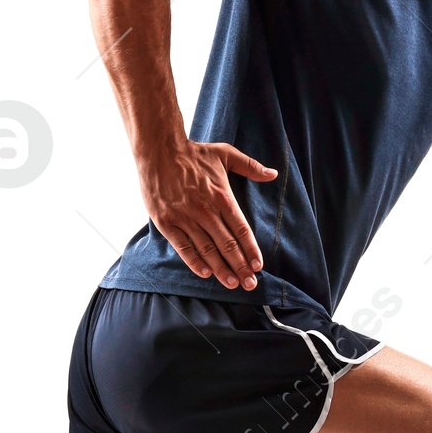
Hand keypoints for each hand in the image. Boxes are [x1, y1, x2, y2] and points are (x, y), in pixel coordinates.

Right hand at [140, 138, 277, 289]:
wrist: (158, 149)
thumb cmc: (193, 153)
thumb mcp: (225, 154)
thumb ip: (250, 166)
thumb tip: (272, 174)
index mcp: (222, 197)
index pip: (241, 230)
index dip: (251, 250)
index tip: (258, 265)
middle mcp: (205, 210)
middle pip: (227, 245)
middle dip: (241, 267)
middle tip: (250, 284)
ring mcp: (185, 217)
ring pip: (207, 249)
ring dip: (221, 269)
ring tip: (232, 284)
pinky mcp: (166, 222)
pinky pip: (183, 246)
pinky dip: (194, 261)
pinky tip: (205, 273)